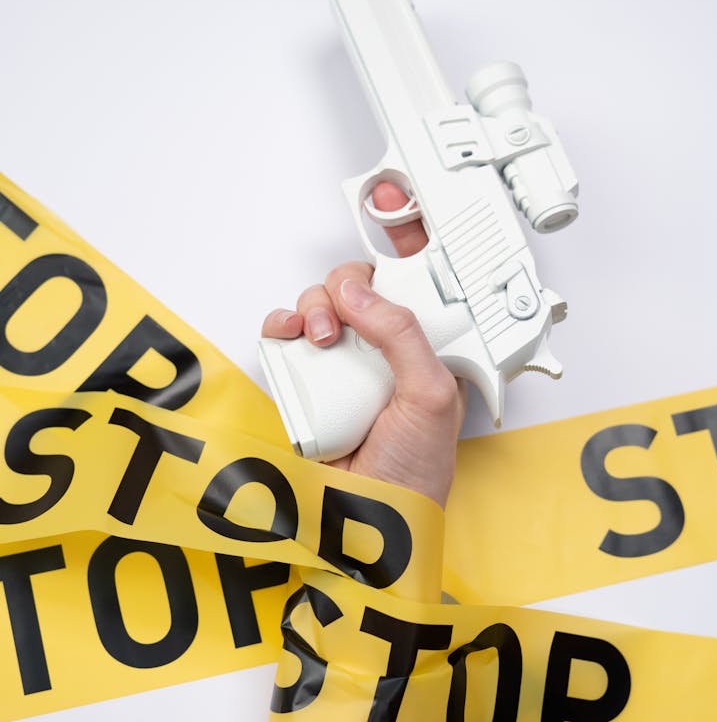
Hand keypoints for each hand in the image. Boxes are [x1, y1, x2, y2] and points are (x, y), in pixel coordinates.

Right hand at [261, 183, 465, 507]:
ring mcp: (344, 362)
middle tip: (348, 312)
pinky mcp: (307, 378)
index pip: (419, 276)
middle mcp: (384, 347)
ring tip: (322, 337)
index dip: (406, 234)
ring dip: (316, 305)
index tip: (390, 198)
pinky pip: (287, 333)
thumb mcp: (430, 395)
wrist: (368, 523)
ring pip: (322, 301)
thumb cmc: (415, 472)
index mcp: (427, 346)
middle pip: (361, 281)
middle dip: (350, 283)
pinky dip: (282, 324)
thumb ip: (402, 336)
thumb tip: (363, 295)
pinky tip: (292, 335)